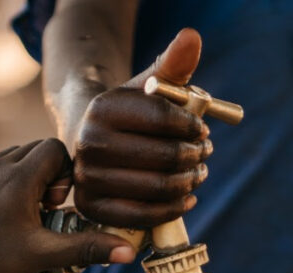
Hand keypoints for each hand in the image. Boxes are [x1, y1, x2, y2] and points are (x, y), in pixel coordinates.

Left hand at [0, 139, 135, 272]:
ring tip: (22, 218)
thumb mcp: (42, 257)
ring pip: (9, 160)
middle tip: (43, 213)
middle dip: (47, 176)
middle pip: (33, 150)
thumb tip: (128, 252)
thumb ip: (87, 248)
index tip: (56, 205)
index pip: (54, 148)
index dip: (65, 174)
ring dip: (24, 181)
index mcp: (17, 177)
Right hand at [73, 28, 212, 228]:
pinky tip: (187, 197)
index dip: (192, 126)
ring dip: (188, 182)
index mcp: (102, 108)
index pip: (162, 117)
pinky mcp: (92, 207)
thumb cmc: (131, 114)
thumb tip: (193, 37)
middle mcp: (88, 143)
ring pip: (157, 187)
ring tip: (198, 172)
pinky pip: (143, 216)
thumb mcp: (149, 87)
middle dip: (194, 156)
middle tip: (205, 153)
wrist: (92, 141)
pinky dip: (173, 208)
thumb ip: (172, 65)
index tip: (202, 130)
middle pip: (163, 156)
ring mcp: (87, 178)